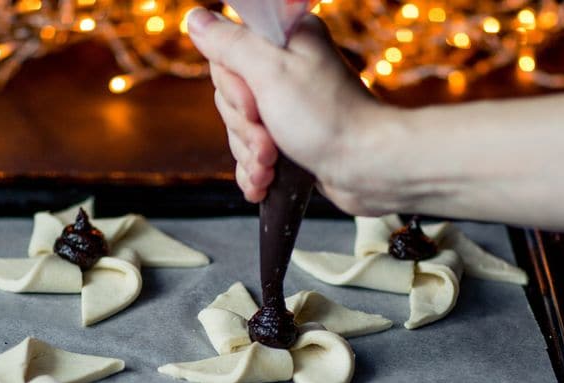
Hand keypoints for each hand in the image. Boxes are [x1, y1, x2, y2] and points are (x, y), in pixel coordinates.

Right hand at [188, 9, 388, 212]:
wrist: (368, 168)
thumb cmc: (327, 119)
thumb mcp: (270, 73)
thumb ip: (229, 44)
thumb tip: (195, 18)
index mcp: (284, 40)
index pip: (225, 56)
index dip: (232, 89)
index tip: (254, 107)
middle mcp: (287, 69)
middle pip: (231, 98)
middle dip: (244, 130)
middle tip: (269, 143)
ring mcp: (290, 106)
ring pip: (241, 131)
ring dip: (251, 156)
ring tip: (272, 166)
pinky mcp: (292, 139)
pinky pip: (254, 155)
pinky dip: (257, 173)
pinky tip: (266, 184)